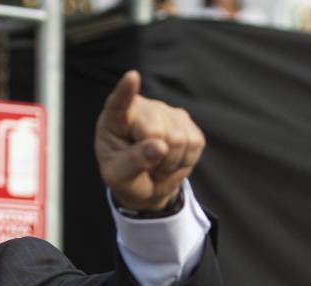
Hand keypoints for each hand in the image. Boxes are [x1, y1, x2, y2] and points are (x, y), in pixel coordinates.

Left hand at [95, 70, 204, 211]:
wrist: (146, 183)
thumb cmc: (125, 176)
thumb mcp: (119, 176)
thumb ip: (134, 161)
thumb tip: (160, 145)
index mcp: (114, 120)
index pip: (119, 103)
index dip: (126, 91)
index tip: (132, 76)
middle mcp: (142, 108)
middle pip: (157, 132)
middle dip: (156, 159)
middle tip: (147, 170)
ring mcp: (166, 111)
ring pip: (179, 139)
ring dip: (170, 163)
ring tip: (157, 166)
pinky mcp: (186, 122)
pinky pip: (195, 143)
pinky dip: (185, 162)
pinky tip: (171, 162)